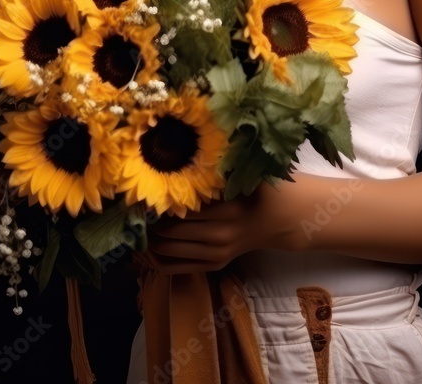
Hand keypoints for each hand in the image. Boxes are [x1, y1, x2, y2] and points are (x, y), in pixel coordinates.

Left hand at [145, 179, 296, 274]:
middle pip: (169, 232)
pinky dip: (156, 258)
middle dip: (150, 221)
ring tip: (144, 222)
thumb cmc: (260, 191)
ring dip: (149, 239)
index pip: (182, 211)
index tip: (147, 192)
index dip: (160, 203)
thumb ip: (221, 167)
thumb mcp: (246, 175)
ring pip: (166, 252)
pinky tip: (149, 244)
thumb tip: (190, 152)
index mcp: (227, 211)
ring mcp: (215, 255)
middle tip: (141, 207)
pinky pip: (173, 268)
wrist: (280, 220)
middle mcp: (219, 237)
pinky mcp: (213, 266)